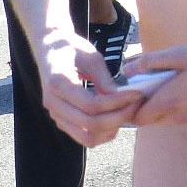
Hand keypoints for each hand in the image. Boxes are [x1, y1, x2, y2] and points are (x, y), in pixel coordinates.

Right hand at [38, 31, 146, 146]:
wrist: (49, 50)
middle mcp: (53, 103)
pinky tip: (115, 118)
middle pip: (90, 125)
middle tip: (135, 106)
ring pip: (87, 138)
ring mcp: (55, 115)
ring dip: (111, 130)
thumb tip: (120, 99)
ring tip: (126, 113)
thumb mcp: (91, 57)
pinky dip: (103, 133)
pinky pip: (84, 137)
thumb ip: (105, 79)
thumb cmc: (70, 48)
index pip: (91, 105)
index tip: (137, 94)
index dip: (118, 103)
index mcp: (58, 84)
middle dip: (118, 118)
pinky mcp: (61, 121)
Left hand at [128, 38, 186, 126]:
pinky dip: (181, 106)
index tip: (133, 89)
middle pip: (151, 120)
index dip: (131, 106)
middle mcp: (181, 117)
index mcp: (170, 101)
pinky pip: (186, 117)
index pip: (137, 118)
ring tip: (173, 80)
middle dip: (145, 105)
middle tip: (150, 82)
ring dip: (164, 105)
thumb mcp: (182, 53)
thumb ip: (151, 62)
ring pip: (168, 119)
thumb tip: (126, 69)